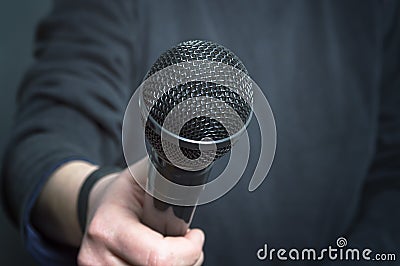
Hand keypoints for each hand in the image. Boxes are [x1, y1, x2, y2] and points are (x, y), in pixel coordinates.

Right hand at [78, 157, 204, 265]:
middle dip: (186, 260)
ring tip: (175, 249)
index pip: (159, 258)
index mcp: (108, 227)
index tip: (196, 236)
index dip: (188, 251)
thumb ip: (169, 176)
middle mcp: (97, 257)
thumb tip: (193, 167)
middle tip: (188, 244)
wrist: (98, 207)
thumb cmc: (125, 191)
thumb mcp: (146, 175)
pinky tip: (163, 258)